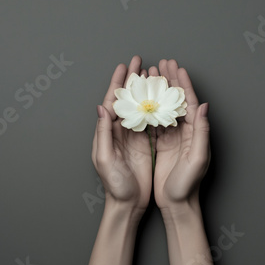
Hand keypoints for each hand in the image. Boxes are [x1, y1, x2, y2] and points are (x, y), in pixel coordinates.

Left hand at [92, 56, 151, 213]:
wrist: (128, 203)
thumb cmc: (114, 184)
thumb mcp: (104, 158)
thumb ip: (103, 132)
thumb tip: (103, 107)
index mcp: (108, 131)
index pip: (113, 101)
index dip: (118, 82)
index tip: (125, 65)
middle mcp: (120, 131)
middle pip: (128, 99)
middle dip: (133, 80)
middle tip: (141, 61)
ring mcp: (134, 136)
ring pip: (140, 107)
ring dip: (146, 90)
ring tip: (153, 74)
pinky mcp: (146, 144)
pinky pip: (151, 121)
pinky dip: (156, 107)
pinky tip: (162, 97)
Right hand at [149, 59, 210, 213]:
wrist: (177, 205)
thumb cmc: (187, 185)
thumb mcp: (197, 158)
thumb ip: (202, 132)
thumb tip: (203, 106)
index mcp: (196, 133)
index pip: (190, 103)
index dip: (183, 84)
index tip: (176, 67)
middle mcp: (185, 132)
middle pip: (176, 101)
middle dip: (170, 81)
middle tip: (162, 63)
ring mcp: (173, 138)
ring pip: (164, 109)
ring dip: (158, 92)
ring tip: (150, 75)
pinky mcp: (162, 146)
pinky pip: (155, 122)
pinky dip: (149, 108)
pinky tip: (143, 99)